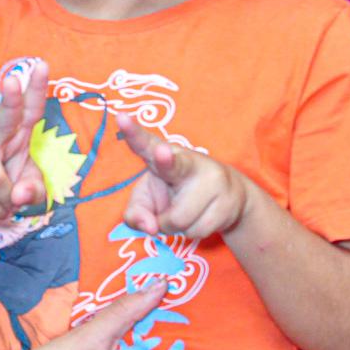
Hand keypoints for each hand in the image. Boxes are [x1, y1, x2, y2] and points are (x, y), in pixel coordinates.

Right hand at [0, 58, 48, 219]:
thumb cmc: (2, 182)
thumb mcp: (26, 187)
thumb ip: (34, 190)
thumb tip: (19, 195)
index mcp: (14, 133)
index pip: (29, 109)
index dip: (36, 89)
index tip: (41, 65)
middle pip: (3, 118)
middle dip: (10, 100)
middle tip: (12, 80)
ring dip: (5, 202)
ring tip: (2, 200)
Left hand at [115, 112, 249, 239]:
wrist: (229, 197)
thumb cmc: (176, 194)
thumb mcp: (149, 202)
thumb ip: (135, 214)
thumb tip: (150, 227)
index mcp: (161, 155)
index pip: (145, 143)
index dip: (133, 133)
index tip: (121, 118)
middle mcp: (188, 161)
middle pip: (174, 165)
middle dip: (166, 160)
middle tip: (161, 152)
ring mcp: (211, 180)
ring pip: (178, 219)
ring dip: (174, 226)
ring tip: (185, 210)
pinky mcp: (227, 201)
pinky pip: (196, 231)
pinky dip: (191, 232)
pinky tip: (201, 216)